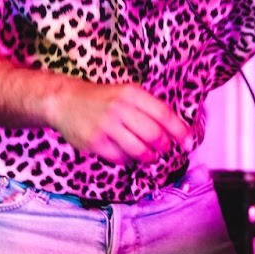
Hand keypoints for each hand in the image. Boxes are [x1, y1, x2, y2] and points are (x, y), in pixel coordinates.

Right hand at [44, 79, 191, 165]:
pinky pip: (121, 158)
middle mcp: (120, 108)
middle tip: (164, 149)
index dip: (180, 131)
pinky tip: (127, 154)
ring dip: (149, 157)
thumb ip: (149, 109)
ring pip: (139, 150)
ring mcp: (106, 126)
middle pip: (154, 135)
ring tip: (149, 155)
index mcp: (132, 93)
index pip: (164, 114)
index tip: (189, 143)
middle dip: (165, 146)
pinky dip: (129, 160)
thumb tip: (177, 131)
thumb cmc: (103, 99)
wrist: (65, 101)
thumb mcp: (127, 94)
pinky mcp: (94, 142)